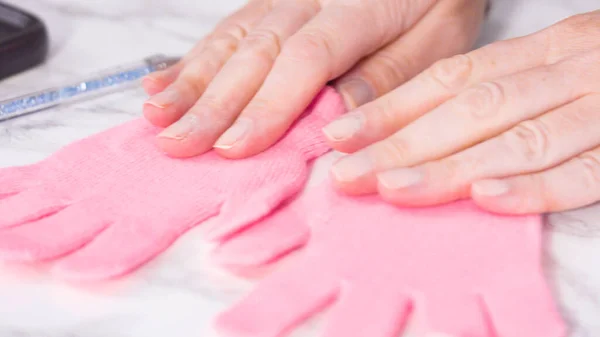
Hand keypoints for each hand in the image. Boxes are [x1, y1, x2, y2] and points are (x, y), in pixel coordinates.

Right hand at [142, 0, 486, 157]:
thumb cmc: (438, 3)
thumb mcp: (438, 43)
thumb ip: (387, 77)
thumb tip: (336, 120)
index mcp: (357, 7)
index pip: (303, 60)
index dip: (266, 106)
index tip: (234, 147)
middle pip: (254, 52)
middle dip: (211, 102)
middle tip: (176, 143)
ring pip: (231, 38)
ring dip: (191, 80)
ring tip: (157, 115)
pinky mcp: (272, 3)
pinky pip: (229, 27)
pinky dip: (193, 58)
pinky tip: (163, 79)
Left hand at [326, 10, 599, 213]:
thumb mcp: (553, 65)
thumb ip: (499, 88)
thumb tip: (421, 127)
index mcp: (543, 49)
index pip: (450, 79)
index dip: (392, 108)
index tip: (341, 135)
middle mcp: (569, 70)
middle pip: (471, 110)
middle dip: (402, 144)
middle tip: (346, 175)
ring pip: (517, 138)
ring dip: (451, 167)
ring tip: (394, 190)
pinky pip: (589, 169)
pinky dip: (538, 185)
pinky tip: (489, 199)